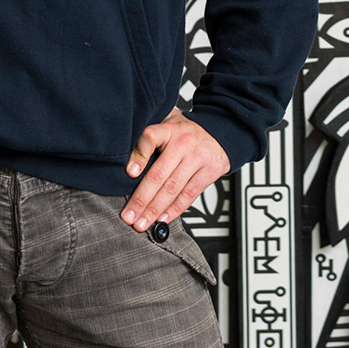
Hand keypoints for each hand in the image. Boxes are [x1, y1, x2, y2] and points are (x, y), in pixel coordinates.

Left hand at [121, 108, 228, 231]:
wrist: (220, 131)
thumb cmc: (186, 131)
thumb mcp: (166, 124)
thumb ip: (149, 139)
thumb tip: (128, 162)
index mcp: (169, 129)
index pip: (150, 137)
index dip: (139, 155)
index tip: (129, 172)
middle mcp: (183, 144)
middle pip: (159, 174)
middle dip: (141, 199)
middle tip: (129, 215)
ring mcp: (197, 158)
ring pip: (172, 189)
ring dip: (155, 209)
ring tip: (142, 223)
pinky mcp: (209, 172)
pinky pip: (189, 195)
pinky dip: (174, 209)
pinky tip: (162, 219)